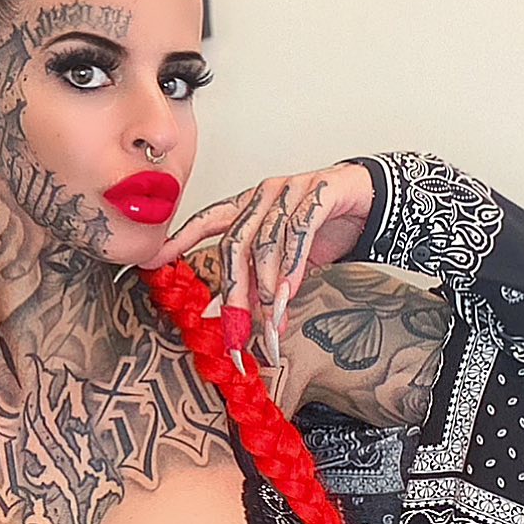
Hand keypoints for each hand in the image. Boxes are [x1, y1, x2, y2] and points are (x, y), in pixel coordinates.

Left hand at [138, 163, 373, 369]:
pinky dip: (293, 267)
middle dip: (234, 293)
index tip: (152, 261)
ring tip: (271, 319)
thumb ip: (256, 282)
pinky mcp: (319, 192)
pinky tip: (290, 293)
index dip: (179, 240)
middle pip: (235, 246)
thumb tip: (224, 317)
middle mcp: (262, 196)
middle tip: (236, 331)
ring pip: (266, 243)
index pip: (206, 222)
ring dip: (267, 288)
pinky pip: (299, 233)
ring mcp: (290, 191)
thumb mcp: (285, 259)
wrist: (371, 200)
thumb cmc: (323, 228)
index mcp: (247, 207)